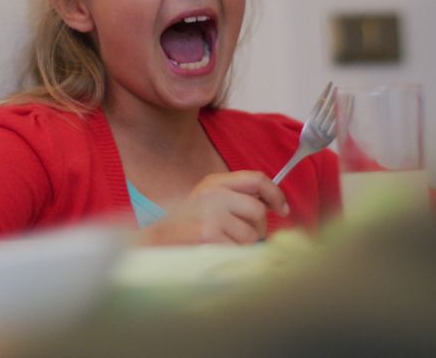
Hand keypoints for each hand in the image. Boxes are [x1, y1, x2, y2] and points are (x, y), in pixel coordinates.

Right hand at [140, 171, 289, 245]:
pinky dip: (232, 257)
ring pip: (251, 235)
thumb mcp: (207, 201)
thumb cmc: (184, 226)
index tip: (282, 209)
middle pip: (258, 211)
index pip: (257, 179)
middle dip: (258, 229)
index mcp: (214, 182)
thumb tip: (272, 204)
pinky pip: (238, 250)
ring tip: (223, 245)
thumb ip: (235, 198)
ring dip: (243, 246)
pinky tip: (215, 252)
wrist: (153, 243)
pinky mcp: (209, 235)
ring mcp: (211, 214)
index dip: (275, 194)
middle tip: (242, 237)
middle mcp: (213, 193)